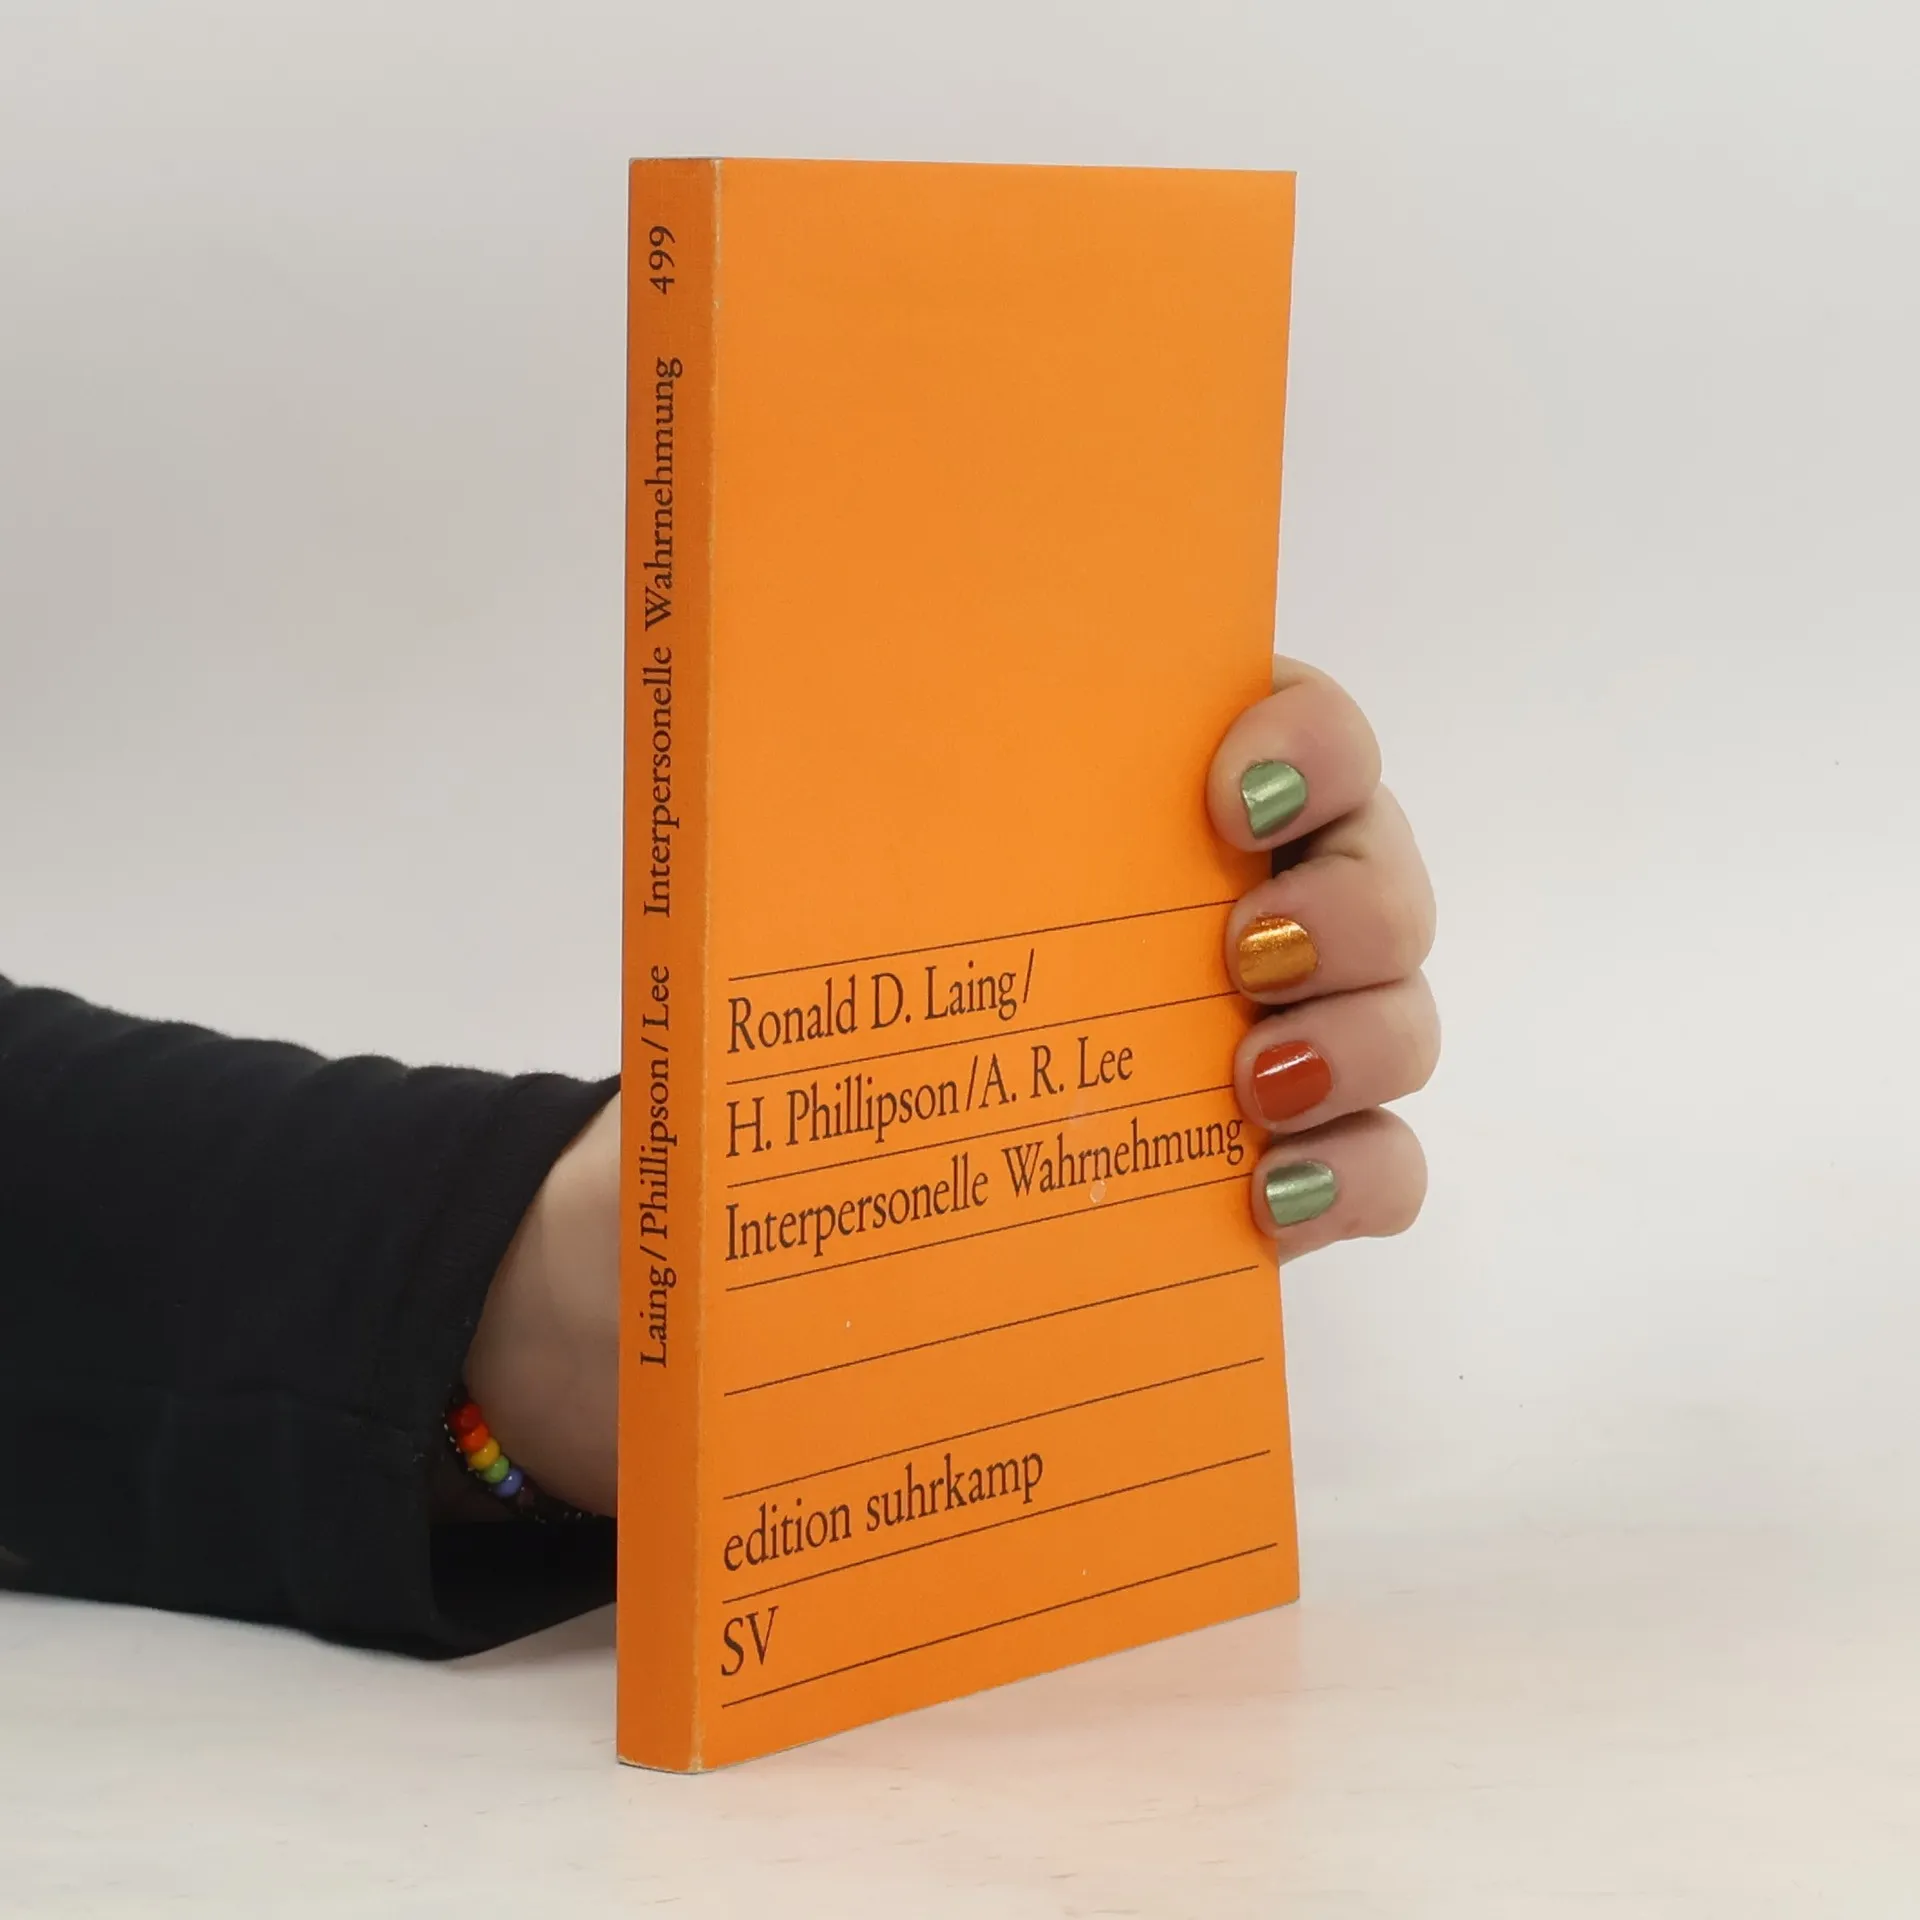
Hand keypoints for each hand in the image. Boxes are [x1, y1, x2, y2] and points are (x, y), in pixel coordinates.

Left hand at [467, 663, 1435, 1514]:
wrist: (831, 1158)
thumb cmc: (862, 977)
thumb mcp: (854, 877)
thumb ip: (876, 805)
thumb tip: (780, 739)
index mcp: (1187, 794)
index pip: (1310, 728)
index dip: (1308, 746)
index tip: (1224, 796)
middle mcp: (1271, 896)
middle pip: (1383, 873)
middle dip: (1345, 910)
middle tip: (1244, 954)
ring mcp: (1302, 1031)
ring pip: (1405, 1019)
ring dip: (1356, 1046)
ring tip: (1254, 1090)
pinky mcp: (1305, 1158)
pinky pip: (1385, 1168)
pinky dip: (1352, 1184)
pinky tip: (1267, 1206)